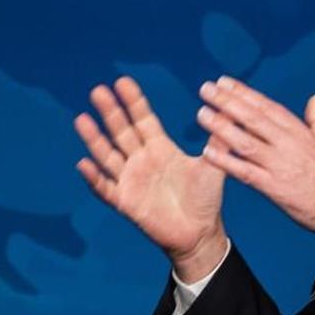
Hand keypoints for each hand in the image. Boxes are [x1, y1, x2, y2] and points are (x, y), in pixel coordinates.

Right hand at [73, 76, 227, 280]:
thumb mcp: (213, 166)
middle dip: (111, 112)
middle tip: (98, 90)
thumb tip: (232, 113)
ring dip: (95, 139)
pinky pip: (106, 188)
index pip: (143, 120)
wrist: (200, 233)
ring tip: (82, 119)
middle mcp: (142, 160)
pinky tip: (84, 164)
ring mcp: (131, 180)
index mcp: (161, 149)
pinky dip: (94, 178)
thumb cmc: (205, 199)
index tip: (122, 81)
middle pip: (122, 132)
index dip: (133, 102)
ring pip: (108, 155)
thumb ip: (219, 142)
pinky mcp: (126, 202)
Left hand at [195, 76, 314, 249]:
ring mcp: (280, 165)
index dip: (244, 93)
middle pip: (252, 118)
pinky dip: (226, 161)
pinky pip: (244, 172)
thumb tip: (314, 98)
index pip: (267, 107)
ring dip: (221, 126)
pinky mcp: (274, 188)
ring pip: (245, 141)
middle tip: (206, 89)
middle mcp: (288, 144)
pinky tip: (208, 152)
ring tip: (201, 114)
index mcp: (300, 132)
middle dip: (227, 102)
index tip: (225, 82)